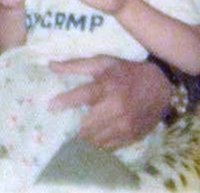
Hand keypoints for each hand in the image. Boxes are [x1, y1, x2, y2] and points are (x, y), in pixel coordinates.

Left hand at [48, 55, 171, 148]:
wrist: (160, 86)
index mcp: (106, 87)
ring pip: (97, 139)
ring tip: (74, 136)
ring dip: (84, 138)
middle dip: (73, 128)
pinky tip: (91, 140)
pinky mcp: (132, 136)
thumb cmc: (126, 72)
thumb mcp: (102, 62)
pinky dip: (98, 144)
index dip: (63, 102)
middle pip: (86, 125)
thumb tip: (50, 66)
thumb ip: (75, 65)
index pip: (80, 96)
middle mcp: (115, 108)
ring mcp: (125, 125)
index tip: (49, 106)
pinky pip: (109, 146)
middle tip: (61, 129)